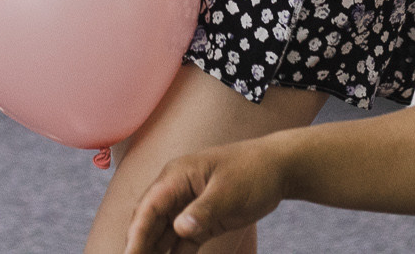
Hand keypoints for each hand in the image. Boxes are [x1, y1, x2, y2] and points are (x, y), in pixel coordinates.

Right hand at [125, 142, 285, 253]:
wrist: (279, 168)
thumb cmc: (253, 171)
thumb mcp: (229, 191)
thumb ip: (203, 211)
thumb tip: (179, 228)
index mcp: (176, 176)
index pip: (148, 207)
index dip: (136, 234)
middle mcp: (176, 191)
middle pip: (149, 223)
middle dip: (139, 247)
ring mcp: (187, 207)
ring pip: (162, 235)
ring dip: (153, 253)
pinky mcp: (201, 221)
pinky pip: (181, 243)